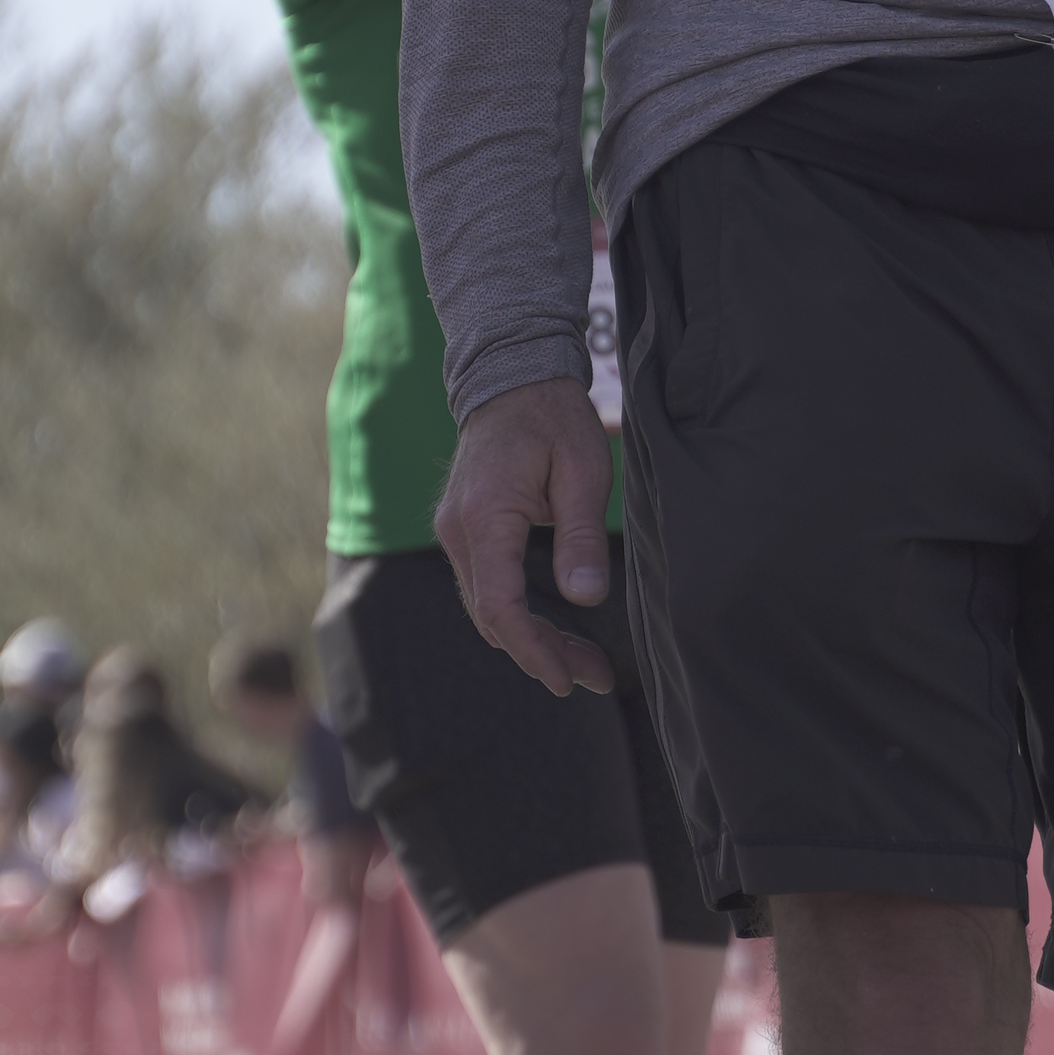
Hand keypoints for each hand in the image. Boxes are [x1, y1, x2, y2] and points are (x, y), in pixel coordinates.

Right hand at [435, 377, 616, 696]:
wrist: (512, 375)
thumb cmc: (553, 417)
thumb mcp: (583, 470)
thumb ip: (581, 536)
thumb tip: (585, 598)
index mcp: (484, 517)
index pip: (499, 605)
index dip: (533, 650)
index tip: (567, 679)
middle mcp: (458, 531)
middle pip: (492, 617)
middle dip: (543, 654)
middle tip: (596, 677)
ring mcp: (457, 531)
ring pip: (489, 606)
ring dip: (534, 639)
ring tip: (589, 664)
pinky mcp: (467, 530)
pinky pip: (489, 586)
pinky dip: (521, 614)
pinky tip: (558, 630)